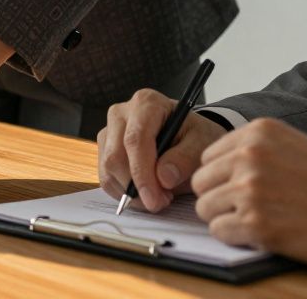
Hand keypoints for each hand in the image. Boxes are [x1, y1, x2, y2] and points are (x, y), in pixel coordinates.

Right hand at [96, 89, 225, 212]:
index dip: (142, 173)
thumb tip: (163, 178)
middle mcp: (121, 113)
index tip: (154, 200)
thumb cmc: (195, 136)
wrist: (187, 136)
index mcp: (146, 104)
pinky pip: (105, 177)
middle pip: (115, 156)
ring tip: (159, 196)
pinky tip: (145, 192)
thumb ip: (185, 158)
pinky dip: (123, 192)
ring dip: (131, 191)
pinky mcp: (103, 148)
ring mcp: (108, 131)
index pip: (135, 140)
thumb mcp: (203, 143)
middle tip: (162, 202)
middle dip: (137, 186)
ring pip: (107, 168)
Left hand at [191, 118, 306, 263]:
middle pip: (201, 182)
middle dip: (220, 197)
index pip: (208, 156)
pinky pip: (219, 230)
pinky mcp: (255, 223)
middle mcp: (250, 156)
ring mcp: (251, 190)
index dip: (222, 177)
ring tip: (259, 218)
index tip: (242, 186)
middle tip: (249, 207)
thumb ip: (253, 149)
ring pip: (205, 208)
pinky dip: (237, 237)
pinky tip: (264, 232)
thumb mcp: (292, 148)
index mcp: (259, 132)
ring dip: (227, 218)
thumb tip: (212, 165)